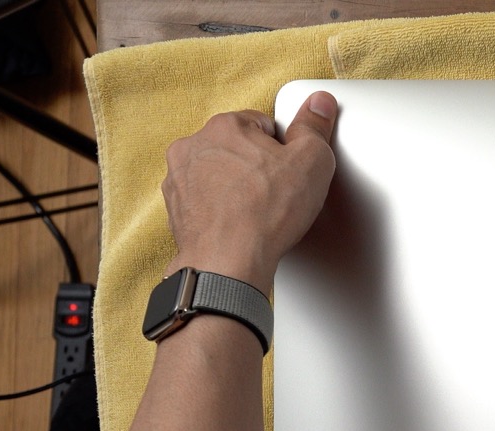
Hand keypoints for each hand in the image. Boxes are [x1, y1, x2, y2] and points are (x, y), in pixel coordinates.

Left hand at [159, 91, 339, 290]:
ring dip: (235, 187)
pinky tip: (238, 224)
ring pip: (218, 174)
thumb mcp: (311, 162)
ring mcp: (179, 177)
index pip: (264, 125)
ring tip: (257, 211)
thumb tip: (319, 104)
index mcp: (226, 125)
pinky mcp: (175, 208)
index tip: (290, 170)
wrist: (227, 262)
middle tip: (277, 193)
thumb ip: (315, 127)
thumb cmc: (264, 214)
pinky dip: (219, 209)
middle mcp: (194, 145)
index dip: (284, 149)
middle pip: (238, 148)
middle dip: (256, 166)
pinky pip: (203, 200)